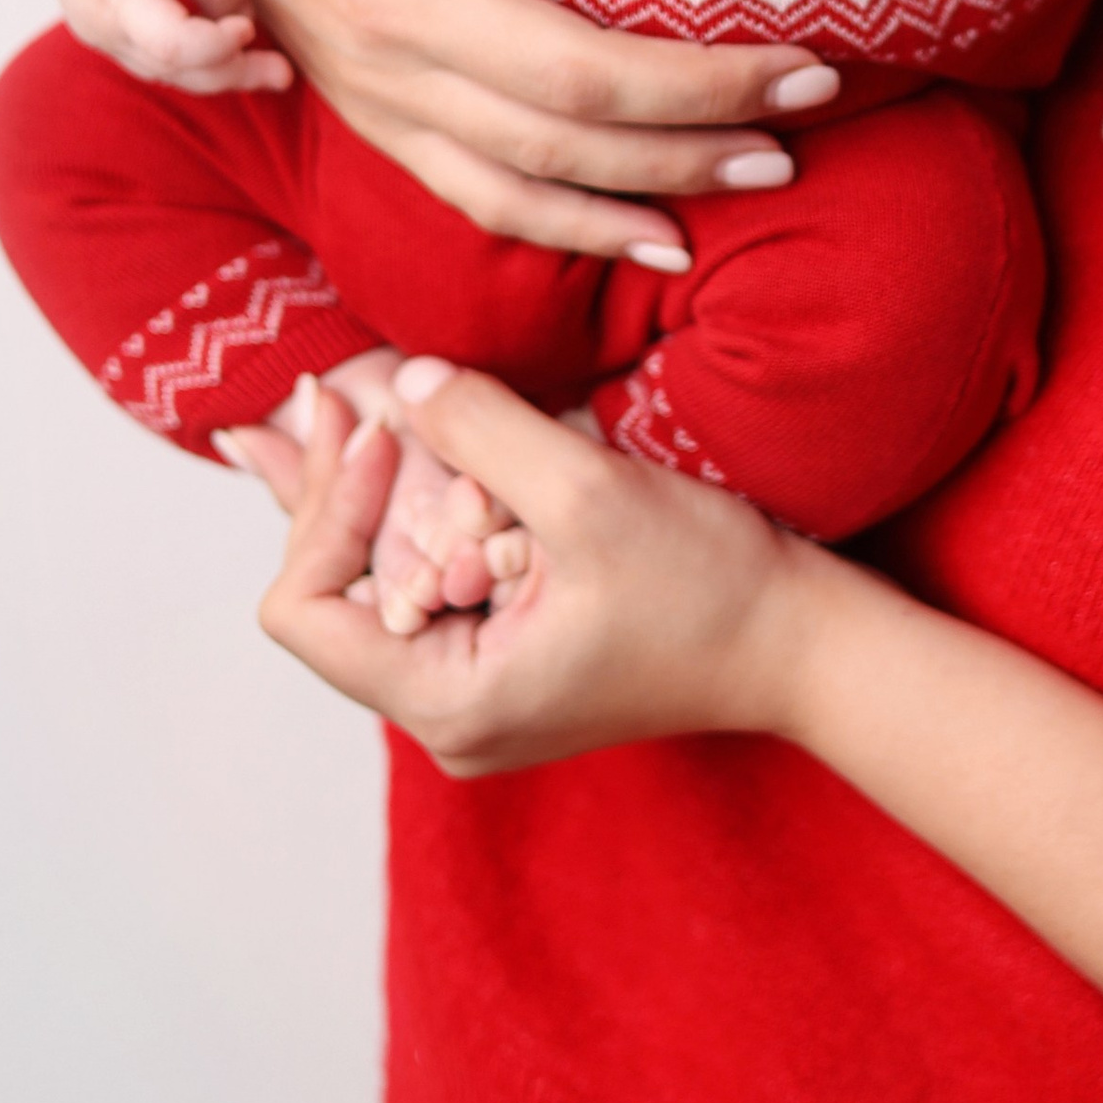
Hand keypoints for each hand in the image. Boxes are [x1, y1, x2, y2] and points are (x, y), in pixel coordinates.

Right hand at [37, 0, 292, 95]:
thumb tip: (244, 22)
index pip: (173, 47)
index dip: (218, 45)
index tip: (249, 27)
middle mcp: (100, 29)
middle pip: (175, 69)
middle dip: (234, 72)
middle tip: (284, 74)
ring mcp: (98, 36)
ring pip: (166, 71)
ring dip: (219, 73)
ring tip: (270, 72)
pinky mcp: (106, 31)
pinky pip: (153, 58)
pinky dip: (193, 61)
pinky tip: (229, 56)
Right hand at [192, 0, 850, 267]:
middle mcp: (398, 13)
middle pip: (581, 70)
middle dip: (713, 83)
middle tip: (822, 71)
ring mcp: (388, 87)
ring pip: (546, 154)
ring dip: (671, 167)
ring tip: (779, 161)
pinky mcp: (382, 130)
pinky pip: (486, 200)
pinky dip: (579, 230)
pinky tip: (668, 238)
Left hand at [242, 360, 816, 774]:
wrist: (798, 645)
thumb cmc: (709, 589)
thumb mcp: (588, 496)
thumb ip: (482, 430)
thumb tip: (400, 382)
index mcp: (448, 703)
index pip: (305, 610)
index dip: (323, 509)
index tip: (381, 429)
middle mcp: (446, 721)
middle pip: (332, 598)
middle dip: (338, 492)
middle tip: (331, 395)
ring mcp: (476, 700)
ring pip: (378, 590)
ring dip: (380, 501)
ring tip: (358, 414)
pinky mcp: (507, 669)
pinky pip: (427, 591)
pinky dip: (417, 522)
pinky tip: (402, 459)